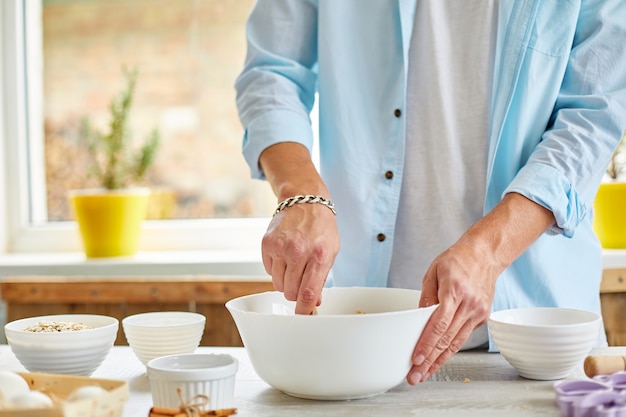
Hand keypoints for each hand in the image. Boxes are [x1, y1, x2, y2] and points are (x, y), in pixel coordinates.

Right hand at [261, 203, 339, 314]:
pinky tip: (285, 256)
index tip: (302, 316)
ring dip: (286, 282)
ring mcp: (281, 247)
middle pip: (291, 292)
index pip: (308, 293)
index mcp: (319, 256)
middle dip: (296, 293)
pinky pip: (269, 271)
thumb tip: (314, 303)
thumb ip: (322, 278)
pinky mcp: (267, 244)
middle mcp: (299, 252)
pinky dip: (277, 270)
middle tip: (301, 282)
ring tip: (294, 266)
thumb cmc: (321, 228)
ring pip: (278, 285)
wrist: (305, 200)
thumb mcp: (331, 251)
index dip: (304, 310)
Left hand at [405, 193, 554, 384]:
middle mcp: (469, 304)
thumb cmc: (456, 260)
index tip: (415, 359)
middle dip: (429, 361)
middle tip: (414, 376)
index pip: (438, 324)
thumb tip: (417, 319)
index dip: (426, 344)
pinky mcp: (483, 317)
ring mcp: (478, 312)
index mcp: (454, 290)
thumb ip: (426, 296)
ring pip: (456, 343)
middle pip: (446, 339)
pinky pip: (463, 336)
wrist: (485, 255)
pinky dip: (450, 349)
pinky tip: (437, 359)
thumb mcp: (433, 272)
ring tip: (424, 374)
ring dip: (439, 361)